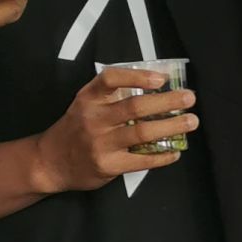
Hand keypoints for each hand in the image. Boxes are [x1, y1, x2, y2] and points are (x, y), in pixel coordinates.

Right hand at [33, 69, 195, 194]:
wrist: (50, 162)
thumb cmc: (76, 129)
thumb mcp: (85, 105)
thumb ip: (112, 97)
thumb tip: (156, 87)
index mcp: (89, 98)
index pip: (111, 78)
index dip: (137, 76)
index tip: (161, 78)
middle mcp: (94, 118)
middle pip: (135, 107)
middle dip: (167, 102)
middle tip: (189, 98)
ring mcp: (100, 143)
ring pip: (142, 133)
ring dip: (171, 126)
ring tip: (191, 122)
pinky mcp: (107, 165)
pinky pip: (141, 160)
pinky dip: (162, 156)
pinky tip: (175, 152)